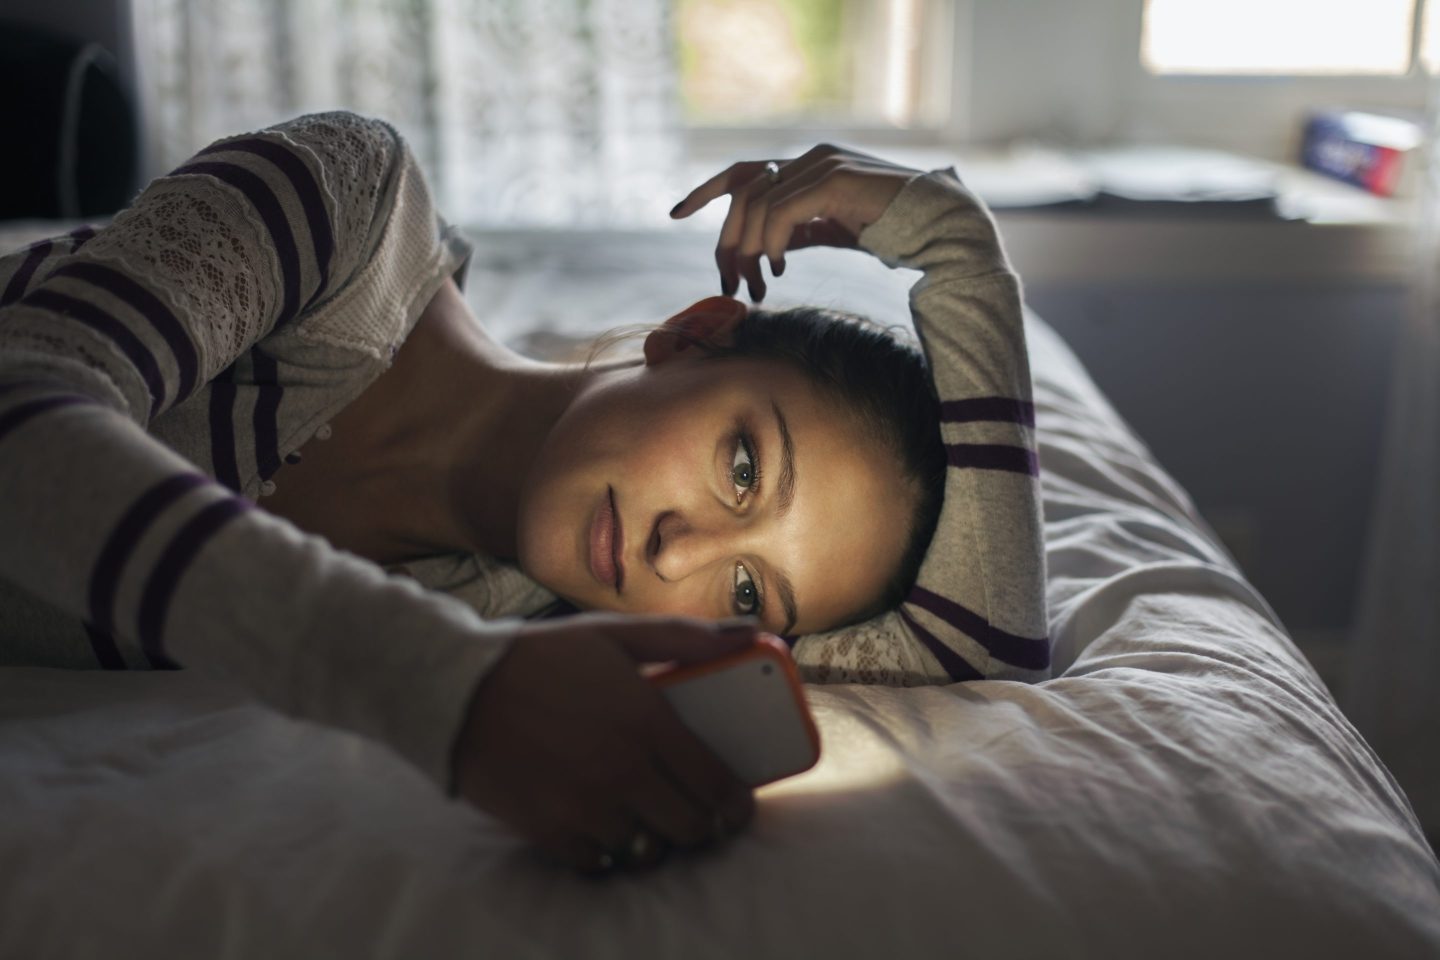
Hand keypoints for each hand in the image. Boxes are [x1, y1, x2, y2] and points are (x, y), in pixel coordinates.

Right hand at [451, 613, 761, 876]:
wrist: (456, 687)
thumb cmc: (541, 656)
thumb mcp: (615, 634)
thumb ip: (687, 637)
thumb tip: (749, 634)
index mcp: (647, 722)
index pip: (716, 784)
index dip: (736, 803)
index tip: (739, 805)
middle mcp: (622, 771)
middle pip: (690, 827)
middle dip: (704, 824)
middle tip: (698, 813)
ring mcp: (585, 807)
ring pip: (649, 849)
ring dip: (656, 836)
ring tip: (650, 816)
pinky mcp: (550, 832)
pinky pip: (601, 861)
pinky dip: (609, 849)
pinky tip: (605, 823)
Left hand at [669, 143, 922, 301]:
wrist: (937, 224)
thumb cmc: (888, 230)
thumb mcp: (829, 232)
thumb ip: (797, 232)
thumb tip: (765, 251)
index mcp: (806, 166)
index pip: (742, 172)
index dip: (706, 190)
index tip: (675, 212)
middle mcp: (809, 158)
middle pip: (742, 195)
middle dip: (726, 244)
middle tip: (728, 285)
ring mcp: (821, 165)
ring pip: (756, 206)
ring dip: (747, 253)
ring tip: (757, 286)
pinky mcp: (832, 180)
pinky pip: (780, 212)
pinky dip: (769, 244)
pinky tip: (776, 270)